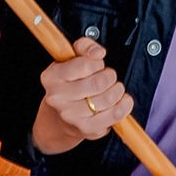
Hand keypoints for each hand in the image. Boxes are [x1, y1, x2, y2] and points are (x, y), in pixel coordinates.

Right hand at [31, 36, 132, 154]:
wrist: (59, 119)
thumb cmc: (70, 84)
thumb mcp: (71, 59)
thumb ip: (84, 47)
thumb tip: (98, 53)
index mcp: (51, 77)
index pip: (85, 65)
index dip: (97, 63)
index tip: (97, 65)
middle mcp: (57, 97)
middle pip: (99, 82)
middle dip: (110, 76)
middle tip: (107, 77)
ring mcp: (70, 115)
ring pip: (108, 98)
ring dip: (118, 90)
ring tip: (113, 89)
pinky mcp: (86, 129)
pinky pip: (114, 115)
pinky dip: (124, 106)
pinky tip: (122, 101)